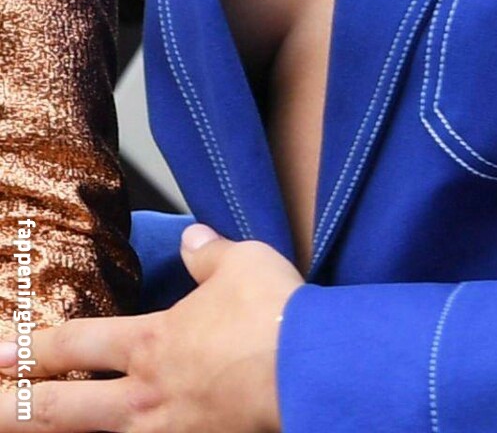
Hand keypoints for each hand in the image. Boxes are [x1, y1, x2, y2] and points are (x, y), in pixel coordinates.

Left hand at [0, 225, 301, 431]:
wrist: (309, 372)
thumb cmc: (275, 315)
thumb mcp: (243, 263)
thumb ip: (210, 255)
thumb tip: (193, 240)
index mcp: (151, 344)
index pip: (73, 345)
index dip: (29, 349)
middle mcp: (144, 395)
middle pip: (59, 411)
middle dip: (11, 411)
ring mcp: (166, 432)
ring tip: (25, 430)